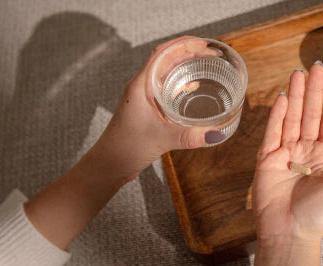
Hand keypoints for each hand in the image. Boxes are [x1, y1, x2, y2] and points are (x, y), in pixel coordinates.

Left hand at [25, 36, 225, 249]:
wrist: (108, 165)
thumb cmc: (123, 148)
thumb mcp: (160, 139)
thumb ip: (189, 136)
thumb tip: (215, 133)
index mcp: (141, 86)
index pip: (162, 54)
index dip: (183, 44)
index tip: (203, 43)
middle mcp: (142, 88)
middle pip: (166, 60)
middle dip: (188, 53)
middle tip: (211, 53)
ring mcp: (144, 99)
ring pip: (166, 74)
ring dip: (185, 66)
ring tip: (206, 64)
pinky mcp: (148, 111)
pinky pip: (166, 90)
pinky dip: (181, 84)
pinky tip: (193, 88)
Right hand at [252, 63, 322, 245]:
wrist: (290, 233)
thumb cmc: (319, 215)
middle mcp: (307, 151)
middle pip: (311, 113)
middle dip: (315, 89)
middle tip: (316, 65)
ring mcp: (286, 153)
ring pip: (292, 117)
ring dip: (297, 95)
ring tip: (299, 73)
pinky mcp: (267, 159)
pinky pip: (273, 131)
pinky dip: (278, 113)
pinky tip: (284, 96)